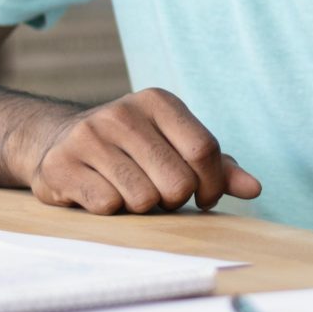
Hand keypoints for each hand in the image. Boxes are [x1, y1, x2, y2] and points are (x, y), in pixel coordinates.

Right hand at [13, 89, 261, 214]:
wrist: (58, 142)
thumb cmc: (132, 149)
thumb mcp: (175, 146)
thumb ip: (217, 166)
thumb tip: (254, 189)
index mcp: (157, 101)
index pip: (204, 150)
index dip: (212, 184)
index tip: (204, 197)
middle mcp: (122, 113)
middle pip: (177, 181)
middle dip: (175, 199)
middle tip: (160, 194)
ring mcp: (88, 137)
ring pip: (143, 199)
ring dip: (142, 207)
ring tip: (129, 190)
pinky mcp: (61, 165)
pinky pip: (108, 206)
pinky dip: (111, 210)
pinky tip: (100, 193)